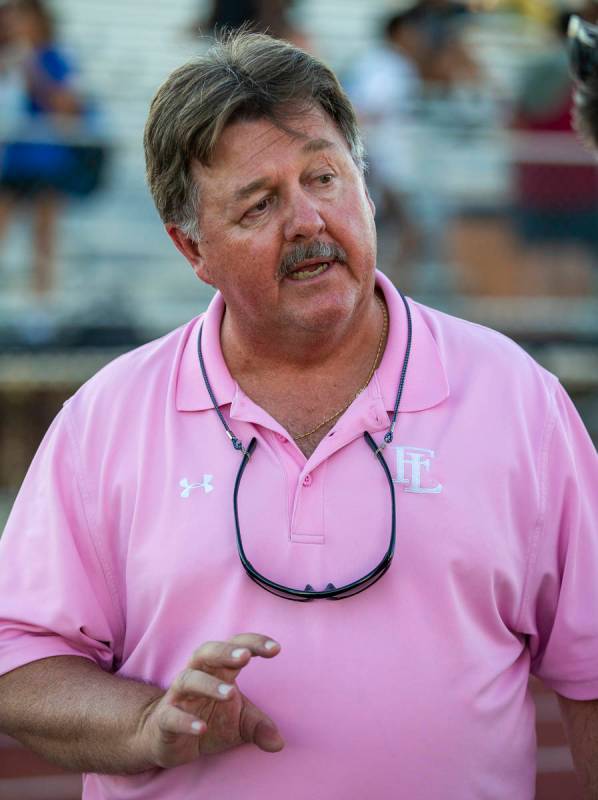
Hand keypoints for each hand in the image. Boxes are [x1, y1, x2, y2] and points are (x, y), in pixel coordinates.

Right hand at [137, 633, 283, 767]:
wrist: (167, 739)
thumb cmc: (209, 720)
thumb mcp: (239, 723)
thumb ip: (259, 727)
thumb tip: (279, 744)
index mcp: (219, 670)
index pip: (236, 646)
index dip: (254, 643)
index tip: (276, 648)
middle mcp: (197, 675)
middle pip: (207, 652)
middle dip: (226, 651)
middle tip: (245, 656)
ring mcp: (179, 696)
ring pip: (189, 679)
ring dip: (209, 684)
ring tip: (230, 693)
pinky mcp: (164, 719)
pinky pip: (172, 715)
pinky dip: (185, 721)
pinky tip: (201, 728)